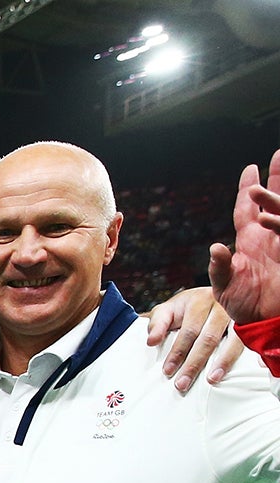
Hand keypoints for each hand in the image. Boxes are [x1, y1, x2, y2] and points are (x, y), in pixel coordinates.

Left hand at [146, 287, 242, 390]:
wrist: (211, 294)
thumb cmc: (186, 308)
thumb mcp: (167, 311)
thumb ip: (157, 324)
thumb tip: (152, 342)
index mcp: (199, 301)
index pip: (189, 331)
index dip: (178, 352)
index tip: (168, 371)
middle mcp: (222, 306)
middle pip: (208, 338)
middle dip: (194, 363)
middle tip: (182, 384)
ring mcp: (239, 315)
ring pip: (232, 340)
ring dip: (222, 362)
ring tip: (212, 380)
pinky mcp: (250, 324)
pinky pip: (247, 341)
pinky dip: (243, 355)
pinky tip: (238, 370)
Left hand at [209, 150, 279, 326]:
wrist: (263, 323)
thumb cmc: (243, 305)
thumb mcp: (225, 287)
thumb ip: (220, 268)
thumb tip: (216, 248)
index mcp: (249, 241)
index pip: (247, 209)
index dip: (248, 190)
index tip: (250, 168)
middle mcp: (268, 238)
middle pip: (273, 201)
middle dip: (276, 178)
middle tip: (279, 154)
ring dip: (276, 198)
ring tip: (265, 184)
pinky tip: (269, 218)